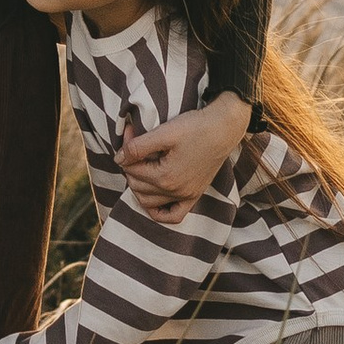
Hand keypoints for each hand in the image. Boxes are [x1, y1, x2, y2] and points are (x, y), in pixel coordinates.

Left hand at [117, 88, 249, 225]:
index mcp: (165, 177)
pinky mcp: (195, 195)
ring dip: (139, 187)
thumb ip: (138, 147)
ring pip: (149, 202)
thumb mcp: (164, 133)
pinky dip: (159, 211)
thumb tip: (118, 158)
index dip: (126, 150)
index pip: (132, 170)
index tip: (129, 132)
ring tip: (140, 167)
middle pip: (137, 186)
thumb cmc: (195, 127)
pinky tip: (153, 198)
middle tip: (133, 146)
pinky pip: (173, 216)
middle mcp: (175, 191)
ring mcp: (186, 196)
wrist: (224, 128)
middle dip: (130, 166)